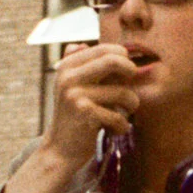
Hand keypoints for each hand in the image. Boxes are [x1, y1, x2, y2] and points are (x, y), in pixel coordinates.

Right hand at [5, 43, 140, 192]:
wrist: (60, 150)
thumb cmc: (72, 118)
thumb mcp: (69, 88)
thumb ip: (78, 66)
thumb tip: (79, 43)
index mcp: (67, 66)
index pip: (104, 49)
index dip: (123, 58)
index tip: (127, 72)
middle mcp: (69, 77)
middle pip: (113, 60)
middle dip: (130, 72)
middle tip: (132, 85)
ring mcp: (76, 95)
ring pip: (122, 92)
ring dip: (131, 105)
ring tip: (126, 113)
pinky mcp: (85, 114)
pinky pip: (118, 115)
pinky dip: (122, 126)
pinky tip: (115, 130)